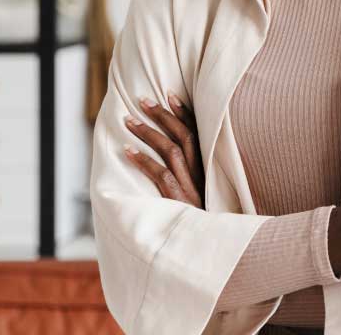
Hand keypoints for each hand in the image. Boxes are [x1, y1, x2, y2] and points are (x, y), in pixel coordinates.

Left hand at [122, 93, 204, 208]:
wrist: (212, 245)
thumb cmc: (206, 219)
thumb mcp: (206, 192)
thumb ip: (195, 174)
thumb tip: (175, 156)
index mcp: (209, 167)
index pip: (198, 131)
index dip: (184, 112)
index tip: (171, 94)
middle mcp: (202, 172)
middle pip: (183, 135)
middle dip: (163, 115)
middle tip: (142, 99)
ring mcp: (192, 185)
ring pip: (170, 150)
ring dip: (148, 133)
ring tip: (129, 120)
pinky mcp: (179, 199)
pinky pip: (160, 175)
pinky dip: (143, 161)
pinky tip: (127, 151)